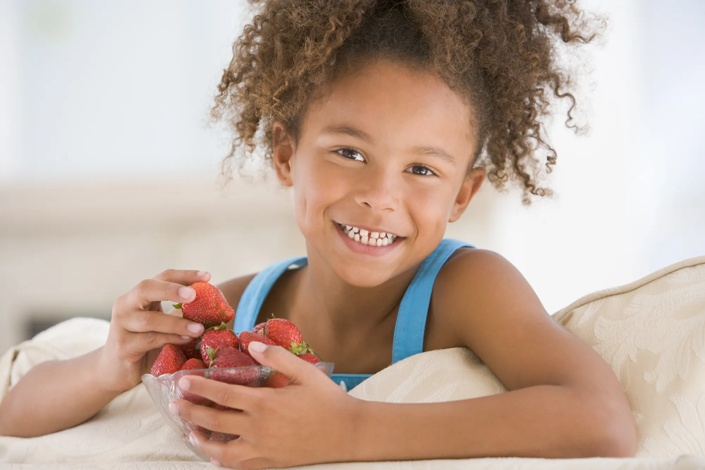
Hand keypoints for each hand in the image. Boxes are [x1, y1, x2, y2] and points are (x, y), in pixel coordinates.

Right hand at [99, 269, 209, 392]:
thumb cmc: (145, 344)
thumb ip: (180, 314)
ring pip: (150, 319)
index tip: (208, 276)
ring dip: (177, 323)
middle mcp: (126, 305)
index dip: (185, 275)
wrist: (116, 372)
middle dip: (172, 290)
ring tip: (199, 328)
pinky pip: (149, 340)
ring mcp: (121, 325)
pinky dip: (170, 339)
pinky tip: (185, 340)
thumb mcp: (162, 325)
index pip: (162, 277)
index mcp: (138, 295)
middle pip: (146, 288)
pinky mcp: (122, 347)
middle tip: (194, 295)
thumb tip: (216, 309)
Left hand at [171, 342, 357, 468]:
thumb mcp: (305, 372)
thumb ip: (276, 357)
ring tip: (190, 432)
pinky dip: (222, 461)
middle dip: (190, 412)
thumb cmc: (328, 400)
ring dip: (201, 440)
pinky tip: (216, 455)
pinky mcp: (270, 463)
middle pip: (214, 421)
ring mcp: (263, 450)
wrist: (348, 433)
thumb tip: (250, 344)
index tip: (183, 381)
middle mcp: (258, 429)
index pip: (223, 395)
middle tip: (175, 406)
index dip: (200, 387)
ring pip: (221, 449)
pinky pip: (239, 466)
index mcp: (265, 404)